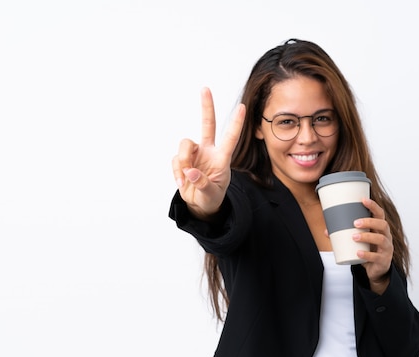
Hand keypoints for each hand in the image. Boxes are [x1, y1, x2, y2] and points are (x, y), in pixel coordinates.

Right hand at [172, 87, 245, 217]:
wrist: (200, 205)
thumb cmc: (211, 198)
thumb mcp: (211, 195)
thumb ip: (203, 184)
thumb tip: (191, 172)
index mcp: (221, 158)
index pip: (231, 138)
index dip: (236, 123)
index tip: (242, 107)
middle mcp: (208, 151)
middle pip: (207, 124)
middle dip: (206, 107)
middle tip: (205, 89)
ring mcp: (195, 154)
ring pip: (185, 144)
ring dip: (183, 159)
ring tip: (187, 177)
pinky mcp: (182, 160)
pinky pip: (175, 160)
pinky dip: (177, 172)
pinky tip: (182, 182)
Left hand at [353, 198, 392, 292]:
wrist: (376, 270)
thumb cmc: (368, 250)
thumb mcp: (359, 241)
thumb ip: (345, 235)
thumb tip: (327, 231)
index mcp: (380, 229)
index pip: (380, 214)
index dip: (373, 206)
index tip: (363, 200)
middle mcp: (386, 236)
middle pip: (383, 224)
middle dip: (369, 221)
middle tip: (355, 222)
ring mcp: (386, 249)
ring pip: (381, 239)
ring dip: (367, 237)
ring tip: (354, 237)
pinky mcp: (383, 260)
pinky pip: (377, 257)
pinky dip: (366, 255)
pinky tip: (358, 253)